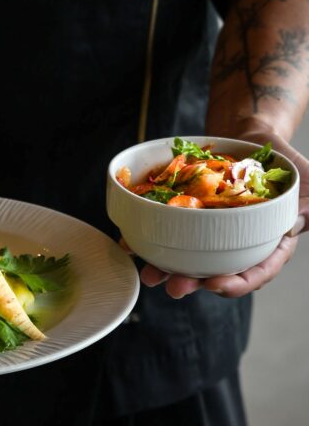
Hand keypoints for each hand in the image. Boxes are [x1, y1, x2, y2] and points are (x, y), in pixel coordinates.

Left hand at [139, 131, 308, 298]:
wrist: (252, 137)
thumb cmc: (285, 162)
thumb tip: (301, 220)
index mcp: (270, 245)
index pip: (258, 271)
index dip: (238, 283)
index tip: (216, 285)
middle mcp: (238, 246)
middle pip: (216, 272)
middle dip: (193, 283)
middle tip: (173, 288)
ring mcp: (211, 234)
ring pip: (188, 258)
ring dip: (166, 269)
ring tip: (149, 274)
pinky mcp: (189, 217)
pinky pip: (170, 231)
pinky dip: (150, 238)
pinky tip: (132, 244)